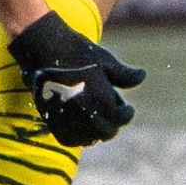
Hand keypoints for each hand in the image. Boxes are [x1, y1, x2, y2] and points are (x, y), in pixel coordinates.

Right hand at [7, 9, 143, 147]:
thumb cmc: (77, 50)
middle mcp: (84, 112)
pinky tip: (80, 124)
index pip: (120, 119)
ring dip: (94, 131)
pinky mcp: (50, 118)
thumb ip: (124, 75)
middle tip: (111, 113)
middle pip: (106, 132)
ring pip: (88, 139)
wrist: (42, 45)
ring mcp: (65, 117)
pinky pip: (68, 138)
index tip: (127, 109)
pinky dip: (77, 136)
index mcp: (100, 98)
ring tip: (95, 117)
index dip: (126, 114)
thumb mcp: (104, 60)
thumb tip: (143, 76)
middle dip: (112, 124)